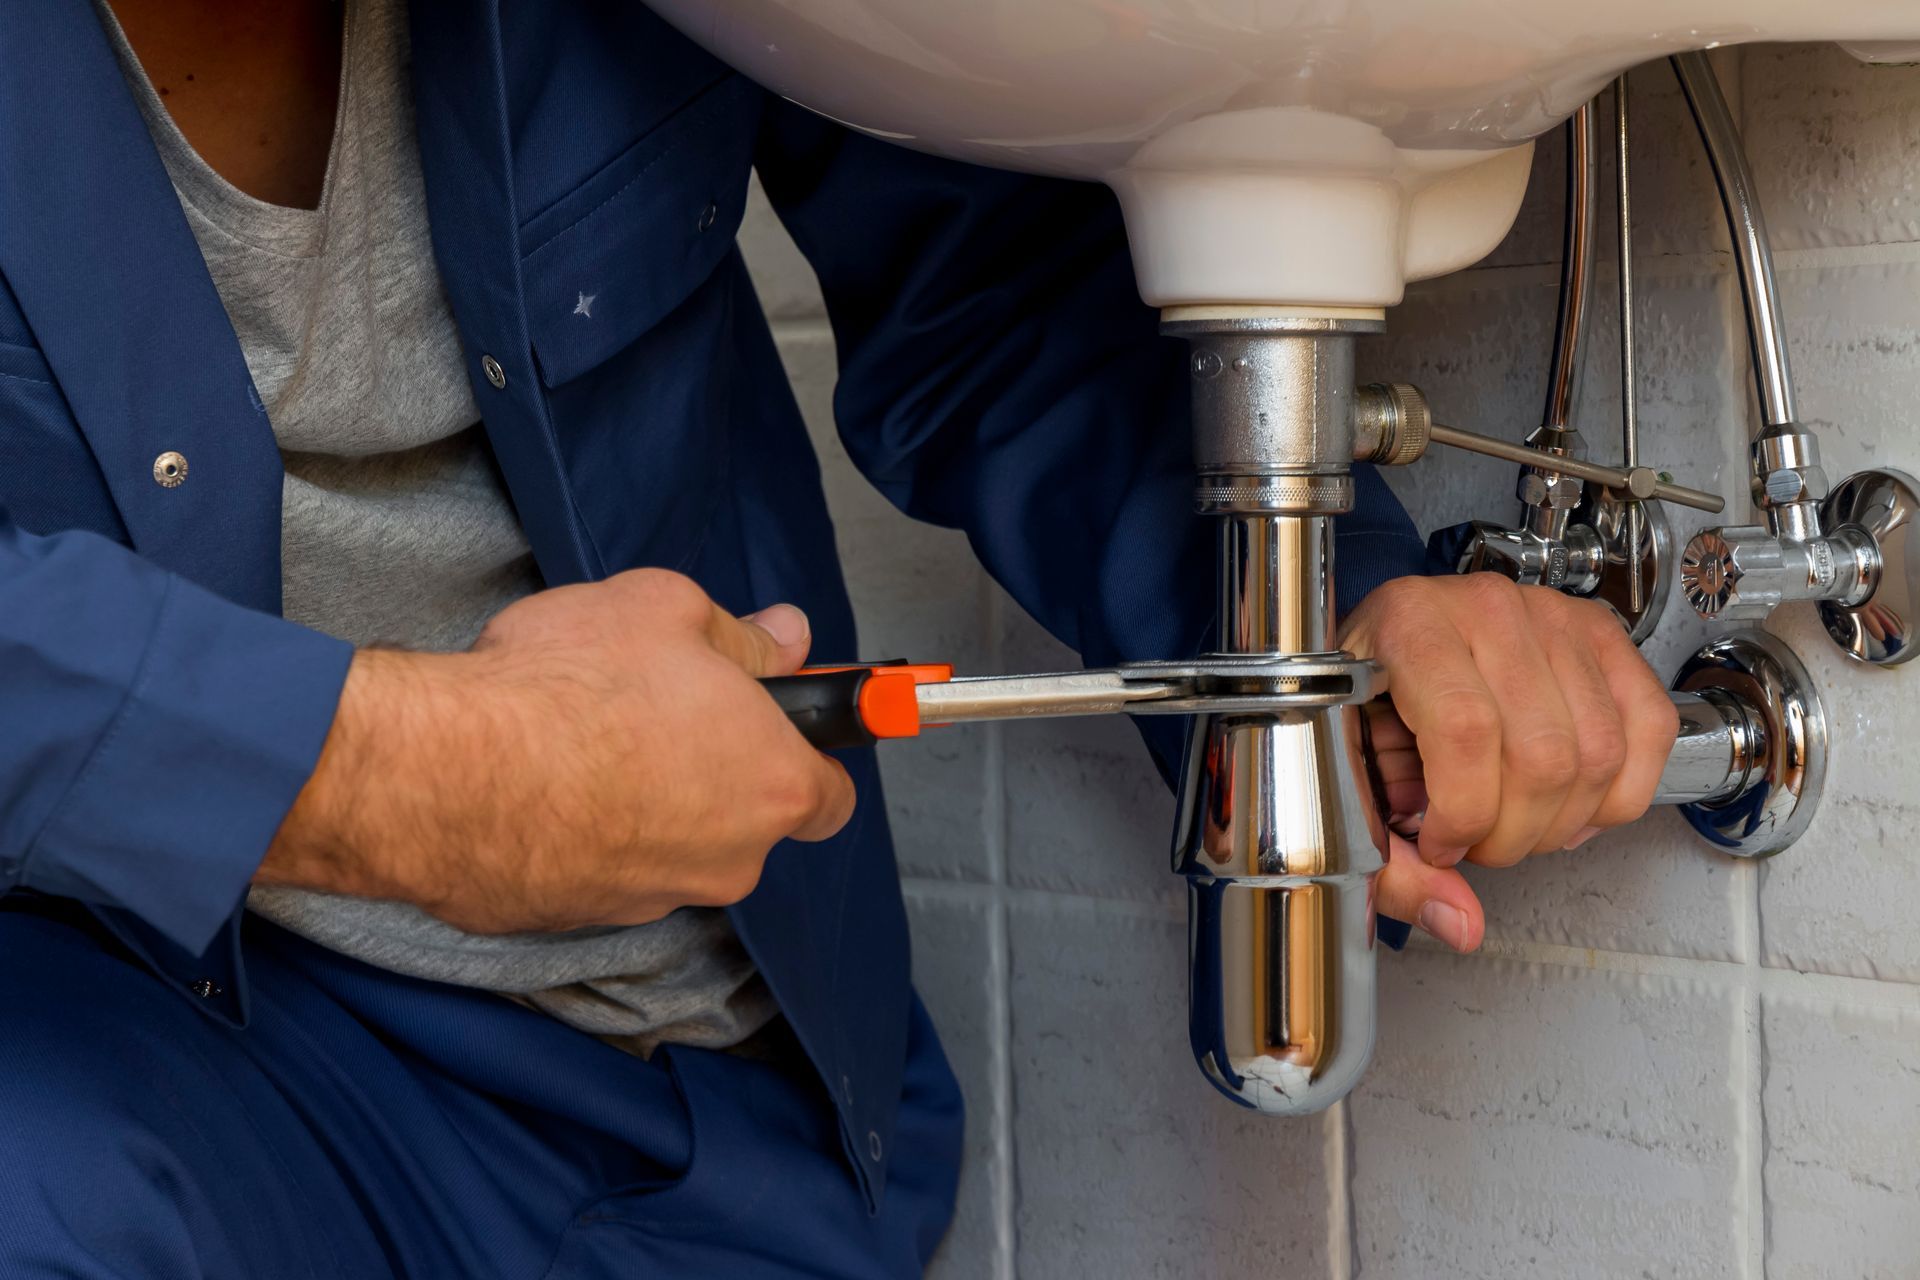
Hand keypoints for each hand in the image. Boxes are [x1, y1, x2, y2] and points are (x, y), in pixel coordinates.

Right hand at [258, 569, 855, 932]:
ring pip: (670, 847)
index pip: (831, 798)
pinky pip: (600, 869)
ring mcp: (652, 899)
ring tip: (581, 738)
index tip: (775, 724)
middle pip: (745, 821)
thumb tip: (784, 638)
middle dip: (711, 772)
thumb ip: (740, 635)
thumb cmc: (566, 684)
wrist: (445, 769)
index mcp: (772, 787)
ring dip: (642, 803)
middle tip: (654, 709)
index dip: (806, 755)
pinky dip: (582, 834)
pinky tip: (538, 781)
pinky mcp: (579, 919)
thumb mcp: (667, 609)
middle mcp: (727, 861)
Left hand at [1340, 574, 1679, 952]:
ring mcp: (1552, 616)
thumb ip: (1389, 862)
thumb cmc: (1362, 700)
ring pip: (1599, 752)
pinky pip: (1648, 727)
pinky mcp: (1601, 635)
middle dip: (1513, 832)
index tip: (1442, 844)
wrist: (1384, 644)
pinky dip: (1622, 792)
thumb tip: (1458, 922)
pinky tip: (1573, 807)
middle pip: (1542, 753)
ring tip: (1517, 823)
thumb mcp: (1346, 777)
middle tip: (1479, 843)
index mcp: (1408, 625)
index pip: (1468, 732)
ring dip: (1564, 820)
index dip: (1464, 813)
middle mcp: (1485, 608)